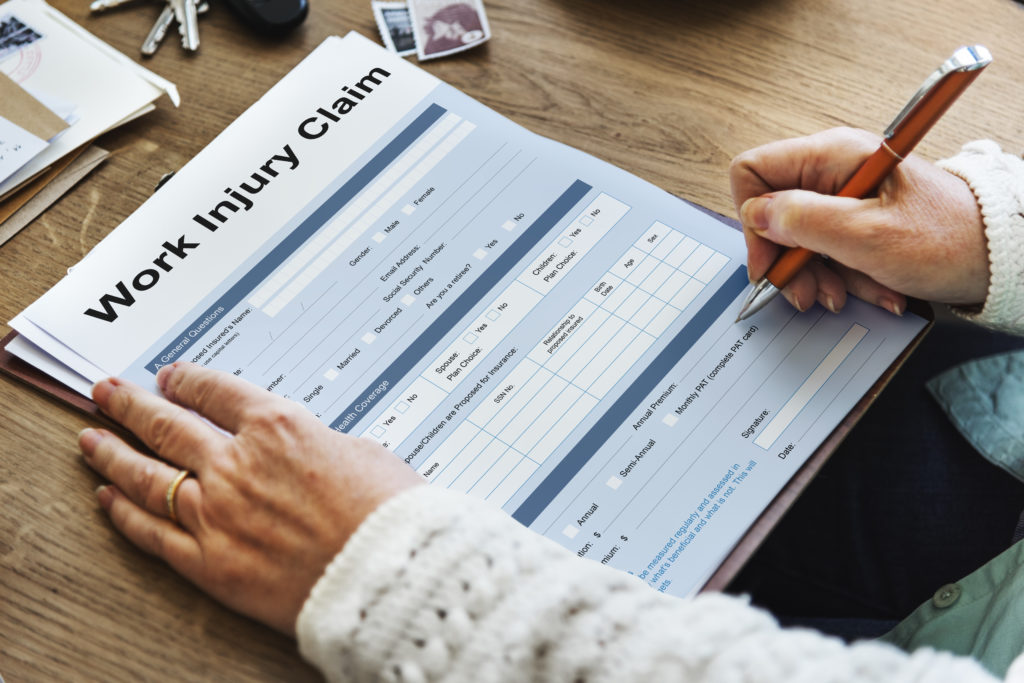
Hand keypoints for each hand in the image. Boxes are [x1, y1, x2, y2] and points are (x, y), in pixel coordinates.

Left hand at [79, 362, 422, 635]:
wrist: (387, 571)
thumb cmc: (387, 511)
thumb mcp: (362, 451)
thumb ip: (317, 444)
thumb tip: (303, 449)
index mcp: (277, 427)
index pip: (216, 392)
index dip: (187, 380)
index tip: (170, 377)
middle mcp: (236, 464)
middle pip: (167, 425)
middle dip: (131, 405)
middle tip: (107, 393)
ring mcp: (216, 513)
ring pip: (147, 476)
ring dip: (113, 453)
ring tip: (91, 441)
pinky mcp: (210, 563)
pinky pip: (154, 533)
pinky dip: (125, 514)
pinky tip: (108, 499)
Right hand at [730, 127, 988, 313]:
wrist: (1000, 256)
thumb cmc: (948, 239)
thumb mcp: (867, 235)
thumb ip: (803, 221)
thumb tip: (757, 215)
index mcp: (832, 156)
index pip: (753, 172)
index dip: (753, 220)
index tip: (770, 261)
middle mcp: (833, 170)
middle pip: (775, 213)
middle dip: (790, 261)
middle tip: (809, 293)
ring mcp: (845, 195)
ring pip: (800, 239)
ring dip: (820, 275)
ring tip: (848, 294)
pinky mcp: (858, 219)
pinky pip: (829, 250)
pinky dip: (845, 276)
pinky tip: (872, 289)